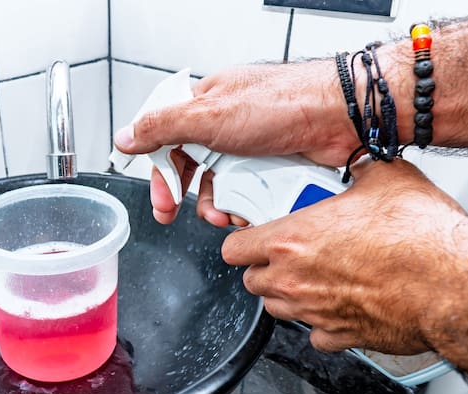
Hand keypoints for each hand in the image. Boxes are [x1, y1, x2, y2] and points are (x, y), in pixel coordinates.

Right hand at [115, 61, 361, 225]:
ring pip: (219, 184)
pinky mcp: (272, 165)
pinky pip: (247, 192)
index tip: (157, 194)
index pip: (166, 137)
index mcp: (206, 105)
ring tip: (222, 217)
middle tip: (173, 214)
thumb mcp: (210, 115)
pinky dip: (243, 207)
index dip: (158, 167)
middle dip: (184, 193)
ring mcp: (250, 146)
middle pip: (191, 165)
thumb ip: (163, 126)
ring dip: (215, 206)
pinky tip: (246, 214)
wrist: (341, 116)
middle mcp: (227, 124)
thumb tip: (126, 136)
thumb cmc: (285, 102)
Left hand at [221, 158, 467, 355]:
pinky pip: (316, 335)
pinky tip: (340, 306)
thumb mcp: (385, 178)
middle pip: (252, 281)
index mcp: (291, 239)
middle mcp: (294, 279)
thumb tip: (360, 166)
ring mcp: (314, 311)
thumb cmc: (419, 236)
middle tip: (288, 256)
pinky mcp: (340, 336)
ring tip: (313, 279)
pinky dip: (323, 324)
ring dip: (288, 295)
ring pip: (277, 309)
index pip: (233, 248)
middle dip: (265, 269)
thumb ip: (360, 172)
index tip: (253, 238)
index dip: (242, 242)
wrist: (451, 283)